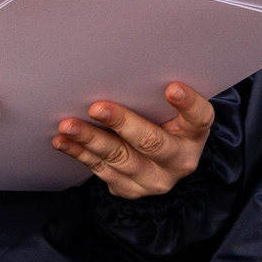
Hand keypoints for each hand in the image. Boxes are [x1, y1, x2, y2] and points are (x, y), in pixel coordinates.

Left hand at [54, 83, 215, 198]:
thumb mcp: (176, 115)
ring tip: (68, 125)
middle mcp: (178, 160)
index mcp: (194, 135)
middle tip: (97, 107)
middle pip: (151, 142)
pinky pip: (100, 169)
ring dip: (90, 139)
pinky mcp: (128, 189)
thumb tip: (123, 72)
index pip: (199, 118)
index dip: (188, 104)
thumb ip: (158, 99)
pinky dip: (79, 153)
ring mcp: (152, 179)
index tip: (172, 88)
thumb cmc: (167, 127)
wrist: (163, 168)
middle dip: (122, 123)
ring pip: (119, 157)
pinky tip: (63, 141)